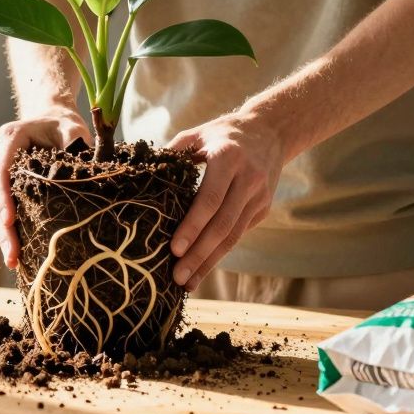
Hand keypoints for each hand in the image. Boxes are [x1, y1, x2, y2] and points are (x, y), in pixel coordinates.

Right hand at [0, 107, 90, 268]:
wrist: (51, 120)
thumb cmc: (63, 125)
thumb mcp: (73, 127)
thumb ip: (75, 140)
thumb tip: (85, 164)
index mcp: (10, 137)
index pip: (1, 168)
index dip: (4, 196)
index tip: (10, 220)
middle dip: (2, 226)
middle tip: (12, 254)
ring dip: (3, 234)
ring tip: (13, 261)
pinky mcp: (4, 187)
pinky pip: (1, 210)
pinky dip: (7, 231)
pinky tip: (15, 254)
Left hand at [167, 111, 289, 290]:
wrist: (271, 131)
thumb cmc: (223, 133)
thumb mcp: (198, 134)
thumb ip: (173, 152)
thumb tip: (142, 173)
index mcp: (228, 158)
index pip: (209, 200)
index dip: (192, 226)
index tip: (174, 249)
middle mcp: (248, 179)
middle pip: (222, 225)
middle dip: (199, 255)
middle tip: (178, 277)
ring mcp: (259, 196)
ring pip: (233, 236)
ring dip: (210, 262)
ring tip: (188, 282)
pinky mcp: (263, 207)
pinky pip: (239, 233)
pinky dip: (220, 252)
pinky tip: (203, 267)